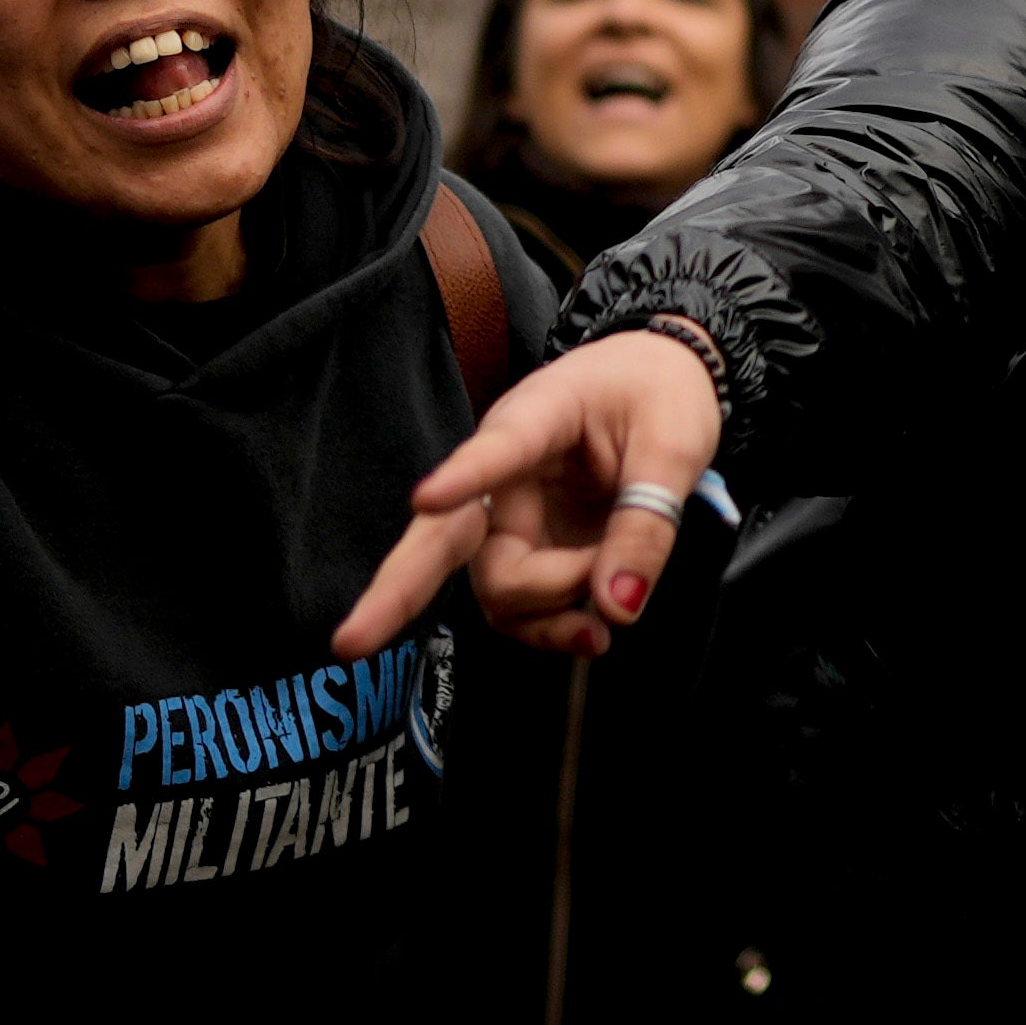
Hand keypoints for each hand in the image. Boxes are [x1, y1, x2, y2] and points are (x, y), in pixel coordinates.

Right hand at [336, 316, 725, 655]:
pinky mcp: (526, 555)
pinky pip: (520, 609)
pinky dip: (552, 629)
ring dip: (548, 611)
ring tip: (612, 595)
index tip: (426, 497)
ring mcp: (509, 521)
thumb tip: (617, 605)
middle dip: (397, 591)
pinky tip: (591, 629)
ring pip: (496, 589)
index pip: (496, 450)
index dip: (461, 477)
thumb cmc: (658, 393)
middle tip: (349, 643)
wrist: (661, 381)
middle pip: (441, 538)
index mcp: (536, 418)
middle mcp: (504, 476)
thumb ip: (649, 521)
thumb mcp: (675, 445)